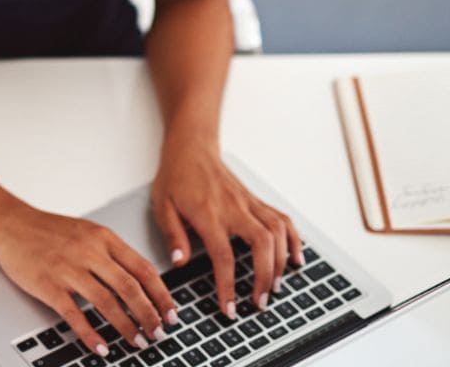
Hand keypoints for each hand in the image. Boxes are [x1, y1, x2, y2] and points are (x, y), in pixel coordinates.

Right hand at [0, 202, 178, 357]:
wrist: (9, 223)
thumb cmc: (46, 230)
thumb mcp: (86, 232)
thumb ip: (111, 253)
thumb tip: (139, 282)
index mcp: (102, 237)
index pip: (142, 268)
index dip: (161, 294)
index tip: (171, 312)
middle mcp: (88, 251)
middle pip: (129, 287)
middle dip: (149, 314)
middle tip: (158, 332)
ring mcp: (67, 268)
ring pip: (106, 302)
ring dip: (126, 326)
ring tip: (137, 341)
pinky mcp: (48, 284)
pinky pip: (74, 314)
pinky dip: (90, 333)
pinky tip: (101, 346)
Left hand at [151, 134, 303, 318]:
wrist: (192, 147)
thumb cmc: (175, 176)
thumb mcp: (161, 205)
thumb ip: (172, 235)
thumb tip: (180, 262)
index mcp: (208, 213)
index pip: (223, 256)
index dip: (228, 286)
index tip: (230, 308)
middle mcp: (234, 208)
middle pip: (262, 244)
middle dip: (265, 277)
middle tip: (260, 302)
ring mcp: (249, 203)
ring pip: (278, 233)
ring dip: (281, 263)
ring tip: (275, 287)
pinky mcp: (256, 200)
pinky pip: (282, 220)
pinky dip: (294, 240)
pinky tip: (295, 259)